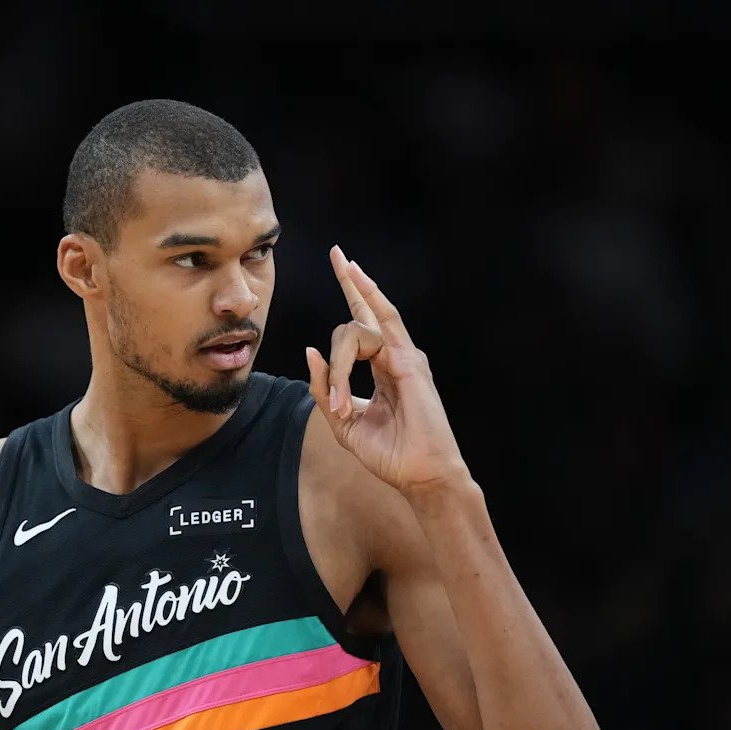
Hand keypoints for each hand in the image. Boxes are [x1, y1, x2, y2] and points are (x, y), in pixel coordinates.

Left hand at [305, 245, 469, 494]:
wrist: (419, 476)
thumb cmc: (389, 453)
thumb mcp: (344, 421)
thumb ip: (326, 388)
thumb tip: (310, 352)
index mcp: (384, 367)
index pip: (363, 325)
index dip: (352, 294)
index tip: (341, 264)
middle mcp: (397, 356)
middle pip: (367, 312)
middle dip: (352, 281)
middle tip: (336, 252)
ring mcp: (406, 357)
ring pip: (360, 331)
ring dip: (339, 365)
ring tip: (344, 407)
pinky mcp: (410, 364)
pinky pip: (375, 340)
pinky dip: (349, 362)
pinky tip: (342, 371)